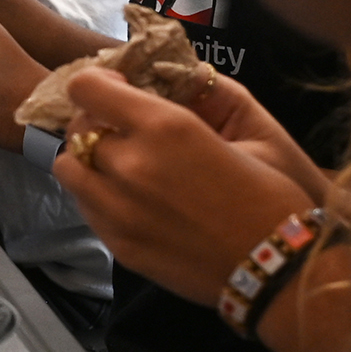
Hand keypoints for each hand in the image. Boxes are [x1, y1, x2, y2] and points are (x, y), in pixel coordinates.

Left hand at [51, 68, 324, 304]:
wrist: (282, 269)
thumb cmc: (275, 195)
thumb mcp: (250, 131)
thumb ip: (200, 99)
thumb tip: (166, 82)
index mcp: (164, 128)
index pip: (86, 88)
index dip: (97, 82)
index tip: (118, 88)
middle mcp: (130, 165)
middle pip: (76, 129)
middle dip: (95, 121)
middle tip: (124, 129)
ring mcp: (117, 210)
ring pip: (68, 169)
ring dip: (88, 160)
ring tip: (120, 166)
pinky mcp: (118, 245)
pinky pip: (84, 207)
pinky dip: (97, 195)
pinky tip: (131, 200)